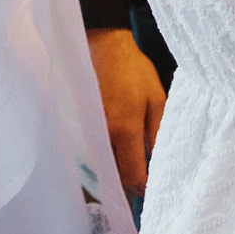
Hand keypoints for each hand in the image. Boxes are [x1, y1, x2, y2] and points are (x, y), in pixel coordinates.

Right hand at [88, 27, 166, 196]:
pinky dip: (104, 155)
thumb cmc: (132, 70)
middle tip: (144, 173)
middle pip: (115, 176)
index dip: (144, 188)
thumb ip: (158, 135)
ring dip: (116, 168)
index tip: (153, 185)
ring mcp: (84, 132)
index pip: (132, 177)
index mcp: (124, 130)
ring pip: (102, 166)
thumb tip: (159, 165)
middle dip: (130, 181)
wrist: (100, 46)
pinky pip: (92, 152)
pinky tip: (114, 144)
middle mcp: (100, 135)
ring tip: (130, 158)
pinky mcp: (75, 127)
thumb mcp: (156, 100)